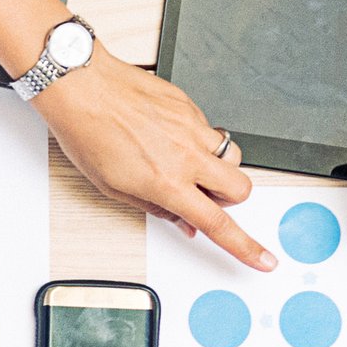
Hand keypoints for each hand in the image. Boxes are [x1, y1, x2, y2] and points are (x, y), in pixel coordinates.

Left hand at [40, 50, 267, 266]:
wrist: (82, 86)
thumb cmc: (88, 134)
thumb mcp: (115, 187)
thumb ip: (157, 208)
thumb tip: (184, 223)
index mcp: (167, 184)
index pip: (218, 223)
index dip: (245, 247)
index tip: (264, 259)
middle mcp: (186, 156)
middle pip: (241, 189)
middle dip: (231, 199)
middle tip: (205, 196)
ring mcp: (192, 128)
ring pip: (232, 156)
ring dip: (218, 167)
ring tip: (185, 163)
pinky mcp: (191, 105)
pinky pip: (211, 130)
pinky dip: (199, 140)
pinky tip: (170, 136)